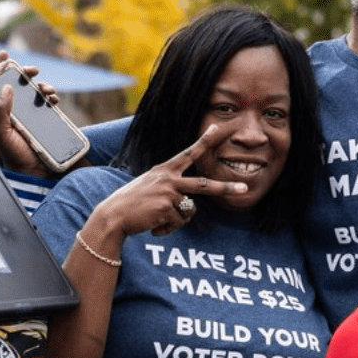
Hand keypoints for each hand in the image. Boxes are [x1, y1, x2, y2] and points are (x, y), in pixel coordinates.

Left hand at [0, 51, 60, 176]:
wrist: (33, 172)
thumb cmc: (13, 155)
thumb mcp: (1, 133)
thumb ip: (0, 111)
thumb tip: (6, 87)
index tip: (4, 54)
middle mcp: (14, 109)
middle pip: (17, 83)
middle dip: (25, 73)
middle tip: (32, 70)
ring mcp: (30, 114)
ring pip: (34, 91)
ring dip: (41, 85)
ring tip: (46, 89)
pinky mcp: (44, 120)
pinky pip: (47, 103)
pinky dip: (51, 97)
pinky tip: (53, 99)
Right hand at [83, 123, 249, 244]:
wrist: (113, 215)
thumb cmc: (131, 203)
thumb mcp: (150, 187)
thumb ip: (171, 190)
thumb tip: (189, 206)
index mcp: (165, 170)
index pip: (189, 153)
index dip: (205, 141)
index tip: (219, 128)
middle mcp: (168, 179)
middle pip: (204, 185)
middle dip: (226, 188)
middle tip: (244, 188)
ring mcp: (168, 193)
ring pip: (189, 212)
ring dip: (175, 221)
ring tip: (156, 219)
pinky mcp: (165, 208)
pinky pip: (177, 224)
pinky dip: (167, 230)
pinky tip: (153, 226)